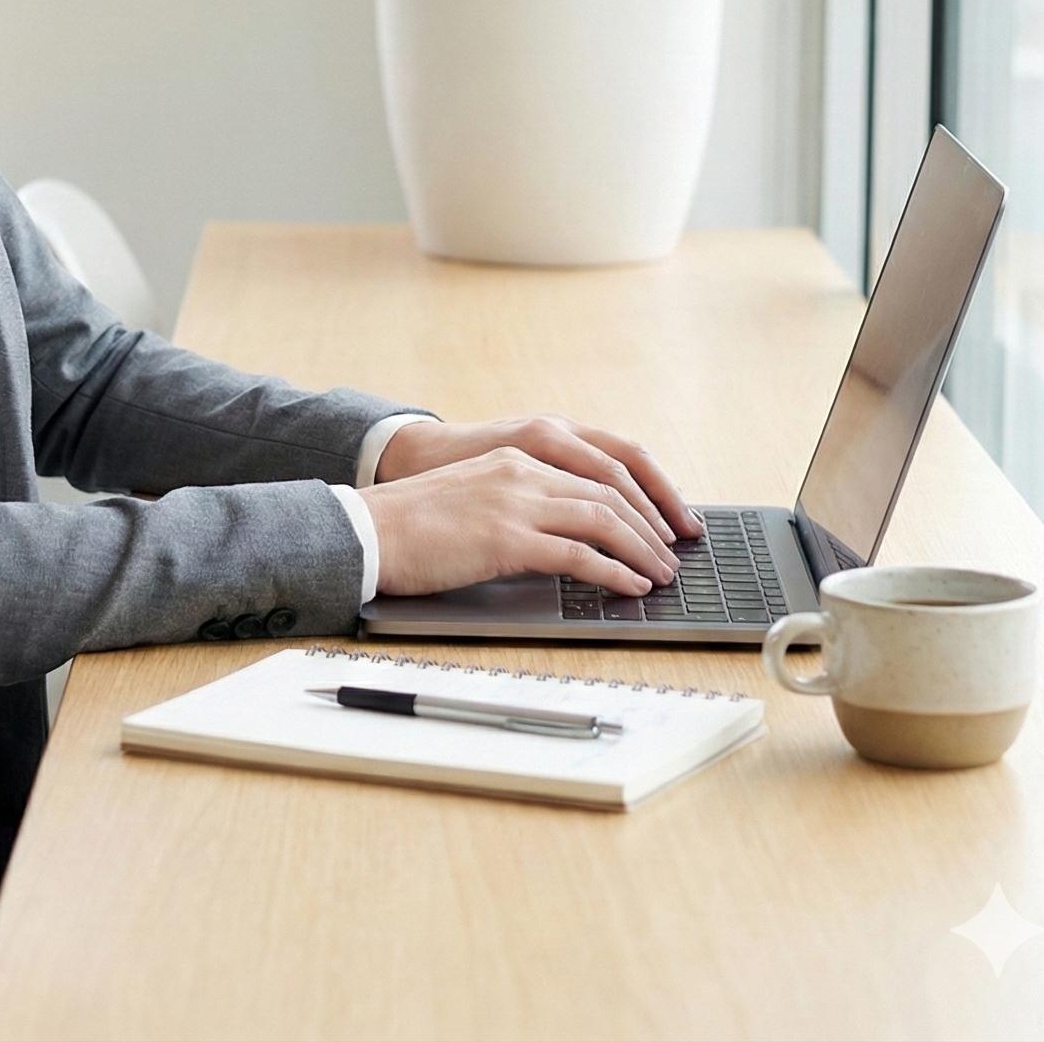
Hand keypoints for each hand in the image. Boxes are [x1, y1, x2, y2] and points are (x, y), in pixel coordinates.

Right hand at [359, 440, 695, 600]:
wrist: (369, 529)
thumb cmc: (413, 522)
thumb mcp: (473, 495)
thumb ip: (515, 500)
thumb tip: (559, 534)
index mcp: (515, 456)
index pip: (598, 468)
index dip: (640, 496)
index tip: (662, 523)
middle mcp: (521, 470)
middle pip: (610, 491)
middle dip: (651, 525)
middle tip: (674, 554)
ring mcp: (515, 501)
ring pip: (603, 519)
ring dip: (641, 550)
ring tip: (661, 575)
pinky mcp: (506, 538)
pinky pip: (578, 555)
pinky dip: (613, 573)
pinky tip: (630, 588)